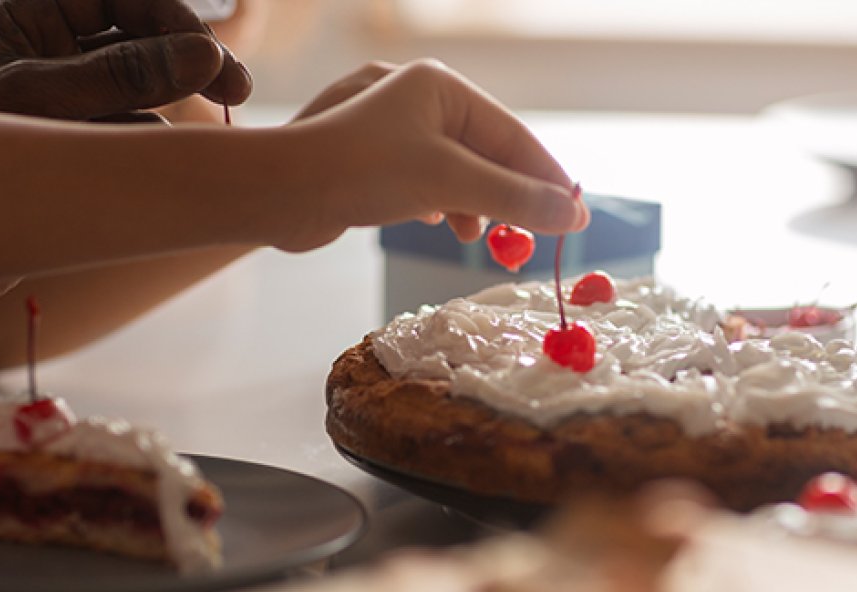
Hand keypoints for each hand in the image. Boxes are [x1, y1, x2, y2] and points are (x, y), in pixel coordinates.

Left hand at [0, 0, 253, 336]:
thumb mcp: (41, 101)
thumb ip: (125, 76)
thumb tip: (206, 53)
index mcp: (25, 20)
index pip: (117, 0)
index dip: (170, 20)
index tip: (212, 57)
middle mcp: (49, 56)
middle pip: (140, 41)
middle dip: (189, 61)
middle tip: (237, 90)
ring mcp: (66, 104)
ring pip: (143, 92)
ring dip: (177, 108)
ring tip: (216, 128)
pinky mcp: (78, 151)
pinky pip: (132, 136)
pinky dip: (157, 146)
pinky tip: (178, 159)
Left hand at [273, 60, 587, 251]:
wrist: (278, 192)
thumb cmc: (363, 172)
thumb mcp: (449, 183)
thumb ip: (515, 198)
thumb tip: (575, 217)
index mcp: (440, 86)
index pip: (513, 136)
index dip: (548, 180)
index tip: (578, 219)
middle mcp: (420, 100)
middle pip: (489, 154)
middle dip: (510, 197)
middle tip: (537, 239)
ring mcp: (396, 132)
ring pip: (459, 173)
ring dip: (477, 207)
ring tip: (480, 238)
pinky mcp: (376, 163)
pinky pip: (430, 184)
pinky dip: (445, 207)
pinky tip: (445, 225)